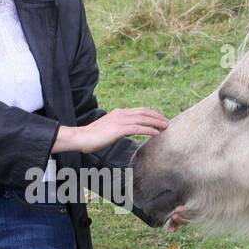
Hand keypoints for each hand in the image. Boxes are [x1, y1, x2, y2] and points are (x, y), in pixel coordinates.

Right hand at [53, 108, 168, 153]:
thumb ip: (117, 128)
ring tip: (165, 127)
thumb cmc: (92, 137)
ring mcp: (120, 120)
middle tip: (167, 122)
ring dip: (156, 122)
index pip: (139, 111)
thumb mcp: (107, 130)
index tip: (159, 119)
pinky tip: (156, 133)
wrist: (81, 137)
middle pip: (144, 112)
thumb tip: (124, 132)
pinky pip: (138, 128)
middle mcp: (121, 113)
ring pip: (143, 119)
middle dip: (157, 116)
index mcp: (118, 112)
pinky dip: (149, 130)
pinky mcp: (119, 129)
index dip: (151, 114)